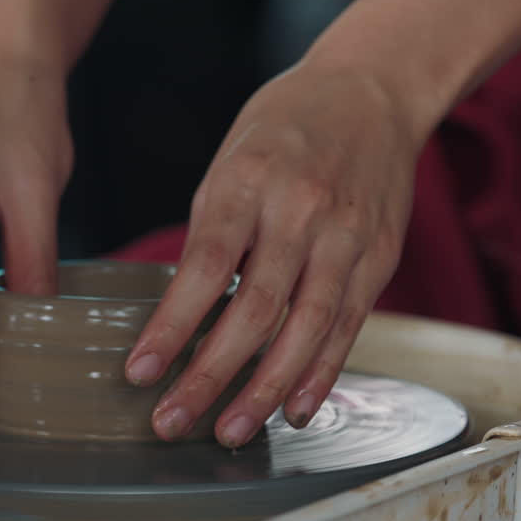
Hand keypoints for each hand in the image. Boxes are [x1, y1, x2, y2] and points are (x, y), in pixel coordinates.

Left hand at [124, 65, 421, 446]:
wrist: (373, 90)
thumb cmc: (286, 126)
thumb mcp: (229, 160)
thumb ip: (211, 233)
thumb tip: (183, 310)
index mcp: (249, 180)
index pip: (204, 267)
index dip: (172, 326)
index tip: (140, 372)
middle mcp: (301, 210)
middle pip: (255, 309)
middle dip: (210, 374)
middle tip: (173, 421)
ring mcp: (347, 236)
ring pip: (305, 328)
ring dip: (265, 389)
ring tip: (229, 430)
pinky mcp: (380, 257)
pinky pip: (348, 326)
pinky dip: (320, 373)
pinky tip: (293, 409)